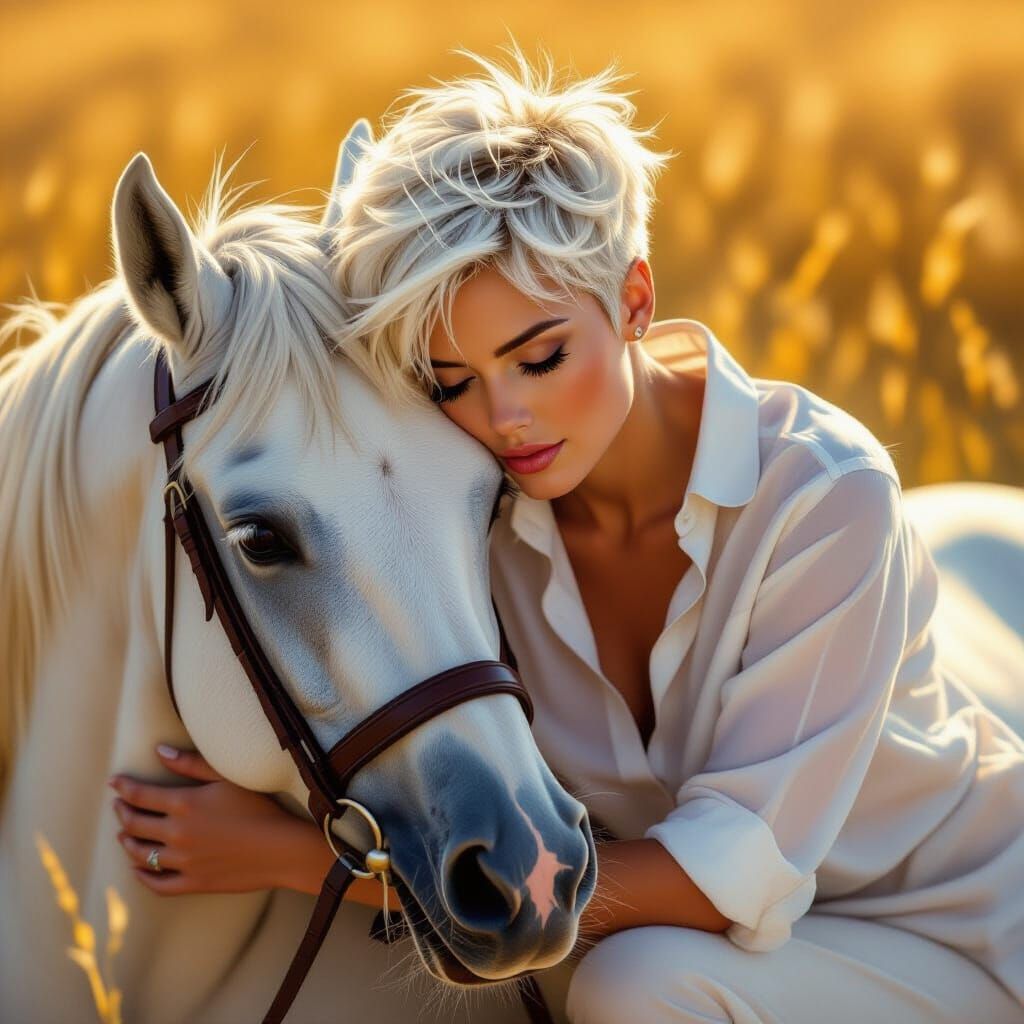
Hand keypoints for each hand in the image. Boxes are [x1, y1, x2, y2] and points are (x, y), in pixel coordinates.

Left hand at [108, 745, 313, 896]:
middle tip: (118, 805)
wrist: (281, 848)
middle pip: (134, 824)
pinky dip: (142, 876)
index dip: (123, 787)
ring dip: (127, 843)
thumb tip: (159, 751)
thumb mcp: (226, 778)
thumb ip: (191, 764)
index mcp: (184, 803)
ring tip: (124, 835)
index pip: (140, 794)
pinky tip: (139, 869)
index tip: (113, 782)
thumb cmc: (259, 807)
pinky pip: (157, 884)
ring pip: (140, 854)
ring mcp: (183, 861)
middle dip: (122, 812)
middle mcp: (177, 833)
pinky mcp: (193, 882)